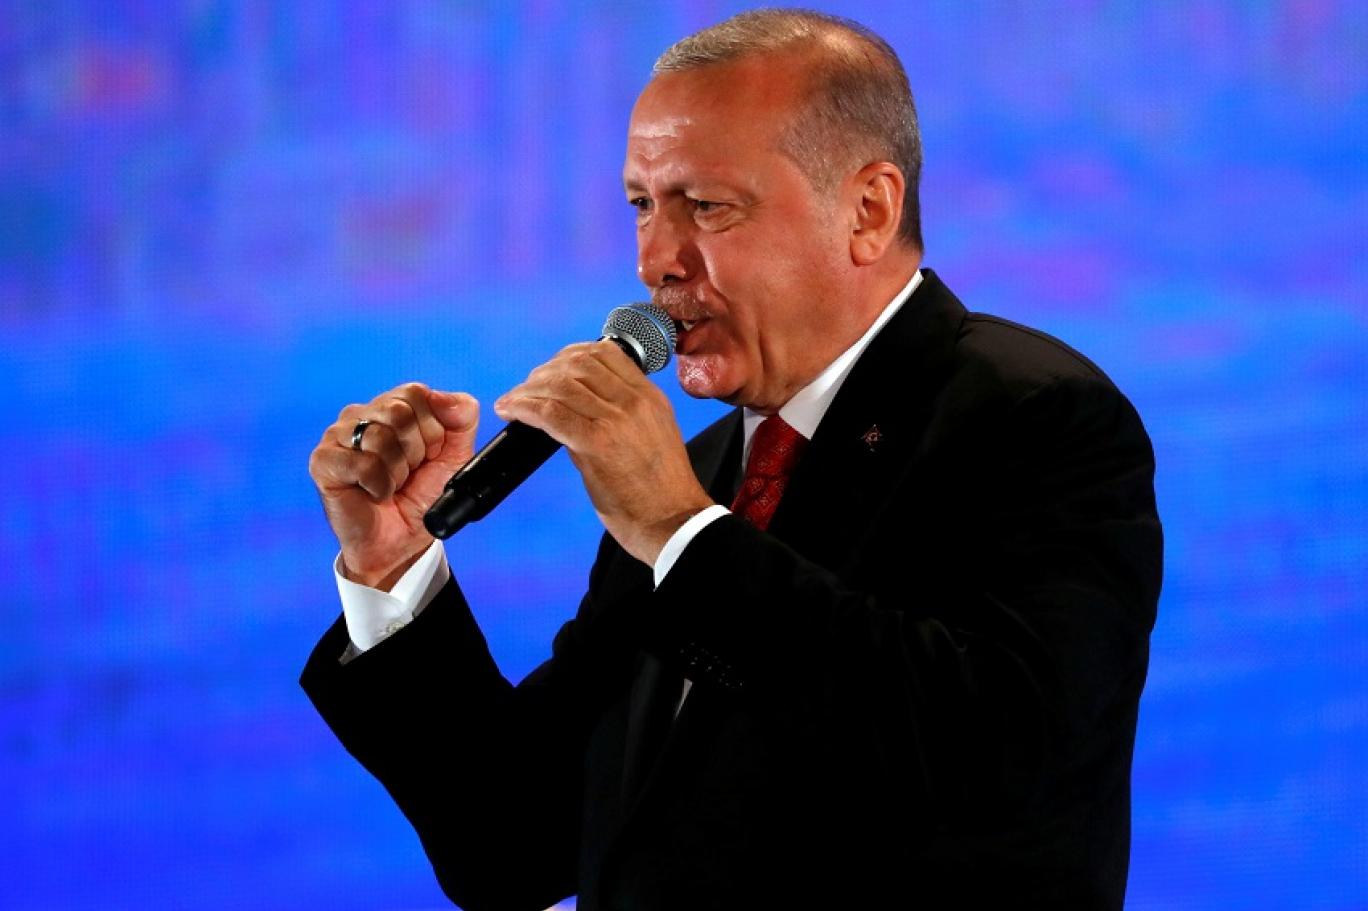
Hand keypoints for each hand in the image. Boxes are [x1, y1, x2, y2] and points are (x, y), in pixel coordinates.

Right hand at [308, 383, 478, 588]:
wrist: (403, 540)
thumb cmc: (422, 495)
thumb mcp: (456, 454)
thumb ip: (463, 418)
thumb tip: (446, 398)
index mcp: (391, 405)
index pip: (416, 394)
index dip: (432, 429)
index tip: (430, 454)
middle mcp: (361, 414)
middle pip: (398, 412)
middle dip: (416, 451)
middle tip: (409, 472)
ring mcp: (338, 435)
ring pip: (380, 439)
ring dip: (398, 472)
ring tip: (392, 484)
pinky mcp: (323, 462)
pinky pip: (363, 465)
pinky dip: (380, 486)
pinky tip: (376, 494)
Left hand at [493, 341, 714, 564]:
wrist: (674, 522)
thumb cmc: (661, 491)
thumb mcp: (649, 436)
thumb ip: (616, 416)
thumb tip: (573, 412)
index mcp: (649, 397)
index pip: (605, 353)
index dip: (569, 355)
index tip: (550, 369)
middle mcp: (635, 402)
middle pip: (578, 363)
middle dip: (544, 372)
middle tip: (527, 389)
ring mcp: (617, 420)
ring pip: (560, 385)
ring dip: (528, 390)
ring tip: (512, 402)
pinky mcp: (597, 444)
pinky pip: (550, 413)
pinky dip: (524, 408)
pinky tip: (511, 412)